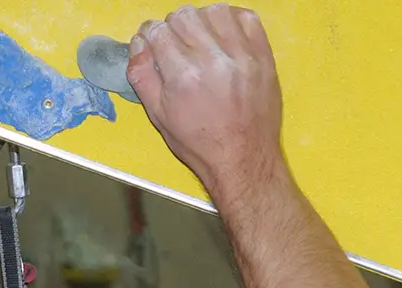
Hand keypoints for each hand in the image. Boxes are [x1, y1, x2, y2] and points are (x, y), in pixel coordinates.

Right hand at [128, 5, 282, 199]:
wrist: (243, 159)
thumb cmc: (200, 143)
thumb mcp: (158, 116)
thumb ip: (142, 75)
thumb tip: (138, 42)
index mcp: (183, 75)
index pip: (158, 30)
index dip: (152, 36)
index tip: (155, 45)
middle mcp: (213, 59)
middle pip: (184, 15)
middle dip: (175, 28)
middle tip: (179, 49)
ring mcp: (242, 55)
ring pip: (214, 11)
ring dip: (203, 21)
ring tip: (203, 42)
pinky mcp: (263, 56)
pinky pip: (246, 17)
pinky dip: (232, 20)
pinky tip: (225, 38)